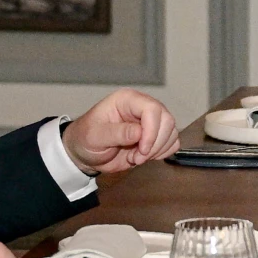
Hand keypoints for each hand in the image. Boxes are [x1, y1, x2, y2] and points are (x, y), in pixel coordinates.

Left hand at [62, 89, 181, 174]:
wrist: (85, 154)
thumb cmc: (85, 139)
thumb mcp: (95, 136)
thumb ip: (116, 133)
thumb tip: (139, 132)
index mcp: (127, 100)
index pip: (152, 109)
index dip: (151, 131)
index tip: (141, 150)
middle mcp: (142, 107)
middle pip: (167, 120)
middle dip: (155, 143)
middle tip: (137, 157)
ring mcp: (151, 122)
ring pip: (172, 132)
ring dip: (157, 150)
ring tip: (136, 157)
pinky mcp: (155, 136)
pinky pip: (172, 142)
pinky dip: (162, 153)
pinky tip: (145, 157)